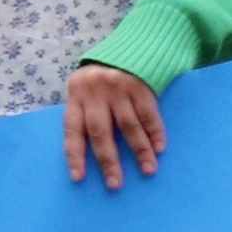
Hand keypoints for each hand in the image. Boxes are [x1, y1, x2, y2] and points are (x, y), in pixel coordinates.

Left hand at [63, 65, 164, 187]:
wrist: (131, 47)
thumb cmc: (104, 77)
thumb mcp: (86, 90)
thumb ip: (86, 113)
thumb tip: (90, 152)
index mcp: (76, 95)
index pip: (72, 130)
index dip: (75, 155)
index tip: (78, 178)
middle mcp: (95, 93)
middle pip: (100, 132)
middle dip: (108, 160)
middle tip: (115, 184)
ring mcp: (119, 89)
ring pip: (128, 126)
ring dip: (140, 150)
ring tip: (148, 170)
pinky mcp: (141, 86)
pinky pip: (149, 114)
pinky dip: (155, 132)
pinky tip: (159, 148)